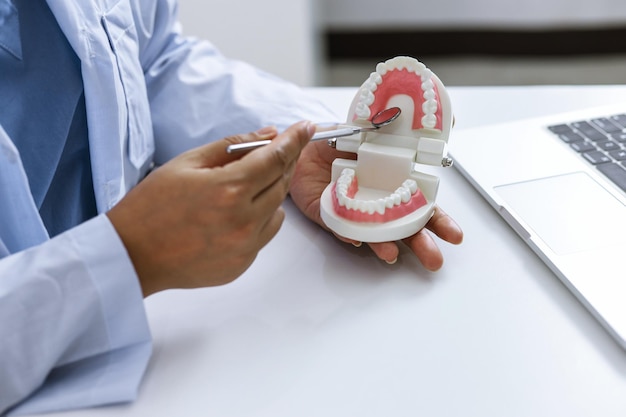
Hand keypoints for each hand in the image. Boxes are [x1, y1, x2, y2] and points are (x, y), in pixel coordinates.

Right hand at [107, 121, 314, 296]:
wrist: (131, 255)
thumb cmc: (151, 206)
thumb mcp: (187, 162)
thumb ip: (232, 146)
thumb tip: (269, 134)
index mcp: (228, 190)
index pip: (276, 158)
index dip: (295, 139)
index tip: (306, 127)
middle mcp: (243, 221)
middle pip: (281, 183)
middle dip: (283, 161)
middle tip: (278, 149)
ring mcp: (244, 247)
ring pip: (277, 210)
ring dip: (270, 191)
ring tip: (244, 185)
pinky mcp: (241, 265)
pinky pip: (265, 234)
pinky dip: (259, 218)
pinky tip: (235, 212)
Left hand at [290, 140, 462, 269]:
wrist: (302, 145)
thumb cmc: (339, 139)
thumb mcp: (374, 126)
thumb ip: (406, 127)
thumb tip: (449, 121)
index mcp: (393, 183)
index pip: (421, 206)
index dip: (438, 220)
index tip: (455, 235)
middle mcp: (377, 201)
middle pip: (404, 228)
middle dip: (421, 244)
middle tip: (434, 260)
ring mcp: (355, 211)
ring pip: (375, 234)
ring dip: (384, 246)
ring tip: (392, 254)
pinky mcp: (330, 215)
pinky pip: (340, 228)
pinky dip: (349, 234)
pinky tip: (357, 240)